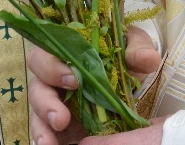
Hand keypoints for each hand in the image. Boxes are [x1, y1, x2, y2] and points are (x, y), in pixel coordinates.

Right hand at [28, 27, 161, 144]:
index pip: (46, 51)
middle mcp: (54, 72)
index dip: (53, 65)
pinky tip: (48, 144)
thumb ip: (137, 51)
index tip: (74, 79)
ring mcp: (54, 97)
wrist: (130, 78)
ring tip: (52, 139)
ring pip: (36, 108)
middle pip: (36, 81)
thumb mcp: (132, 49)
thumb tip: (148, 59)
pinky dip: (44, 136)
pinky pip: (43, 128)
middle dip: (45, 99)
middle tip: (62, 116)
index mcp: (67, 49)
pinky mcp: (57, 120)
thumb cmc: (124, 55)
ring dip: (42, 123)